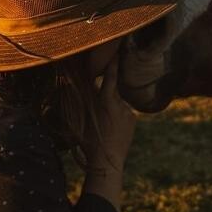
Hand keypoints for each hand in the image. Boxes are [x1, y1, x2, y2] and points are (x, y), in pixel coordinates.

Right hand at [82, 54, 135, 207]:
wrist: (107, 161)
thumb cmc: (87, 140)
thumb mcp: (80, 118)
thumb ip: (83, 101)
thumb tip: (77, 87)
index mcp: (105, 100)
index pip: (109, 76)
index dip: (113, 63)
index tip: (117, 50)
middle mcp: (119, 102)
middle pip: (111, 92)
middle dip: (105, 97)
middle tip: (99, 113)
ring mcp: (128, 111)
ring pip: (118, 103)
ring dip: (111, 109)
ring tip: (105, 126)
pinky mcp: (133, 119)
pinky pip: (125, 113)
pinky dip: (119, 117)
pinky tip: (113, 130)